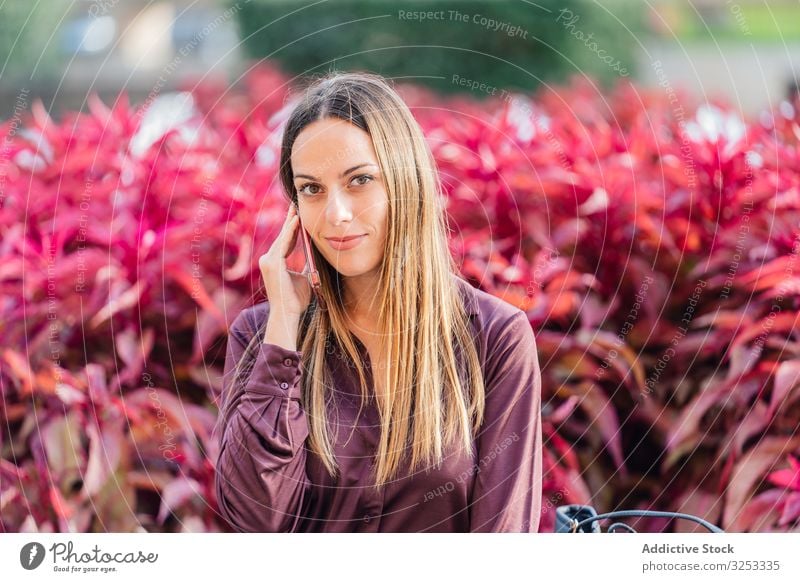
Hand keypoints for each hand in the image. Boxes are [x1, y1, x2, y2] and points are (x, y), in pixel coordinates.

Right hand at [258, 203, 312, 319]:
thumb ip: (305, 265)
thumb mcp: (304, 277)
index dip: (292, 228)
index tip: (299, 215)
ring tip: (297, 208)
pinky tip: (297, 221)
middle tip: (296, 204)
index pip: (285, 241)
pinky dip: (290, 232)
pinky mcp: (272, 264)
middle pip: (282, 236)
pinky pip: (283, 244)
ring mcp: (268, 261)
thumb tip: (314, 254)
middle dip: (290, 220)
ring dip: (291, 222)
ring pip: (282, 238)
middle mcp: (268, 259)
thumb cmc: (297, 299)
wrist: (289, 313)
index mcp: (275, 262)